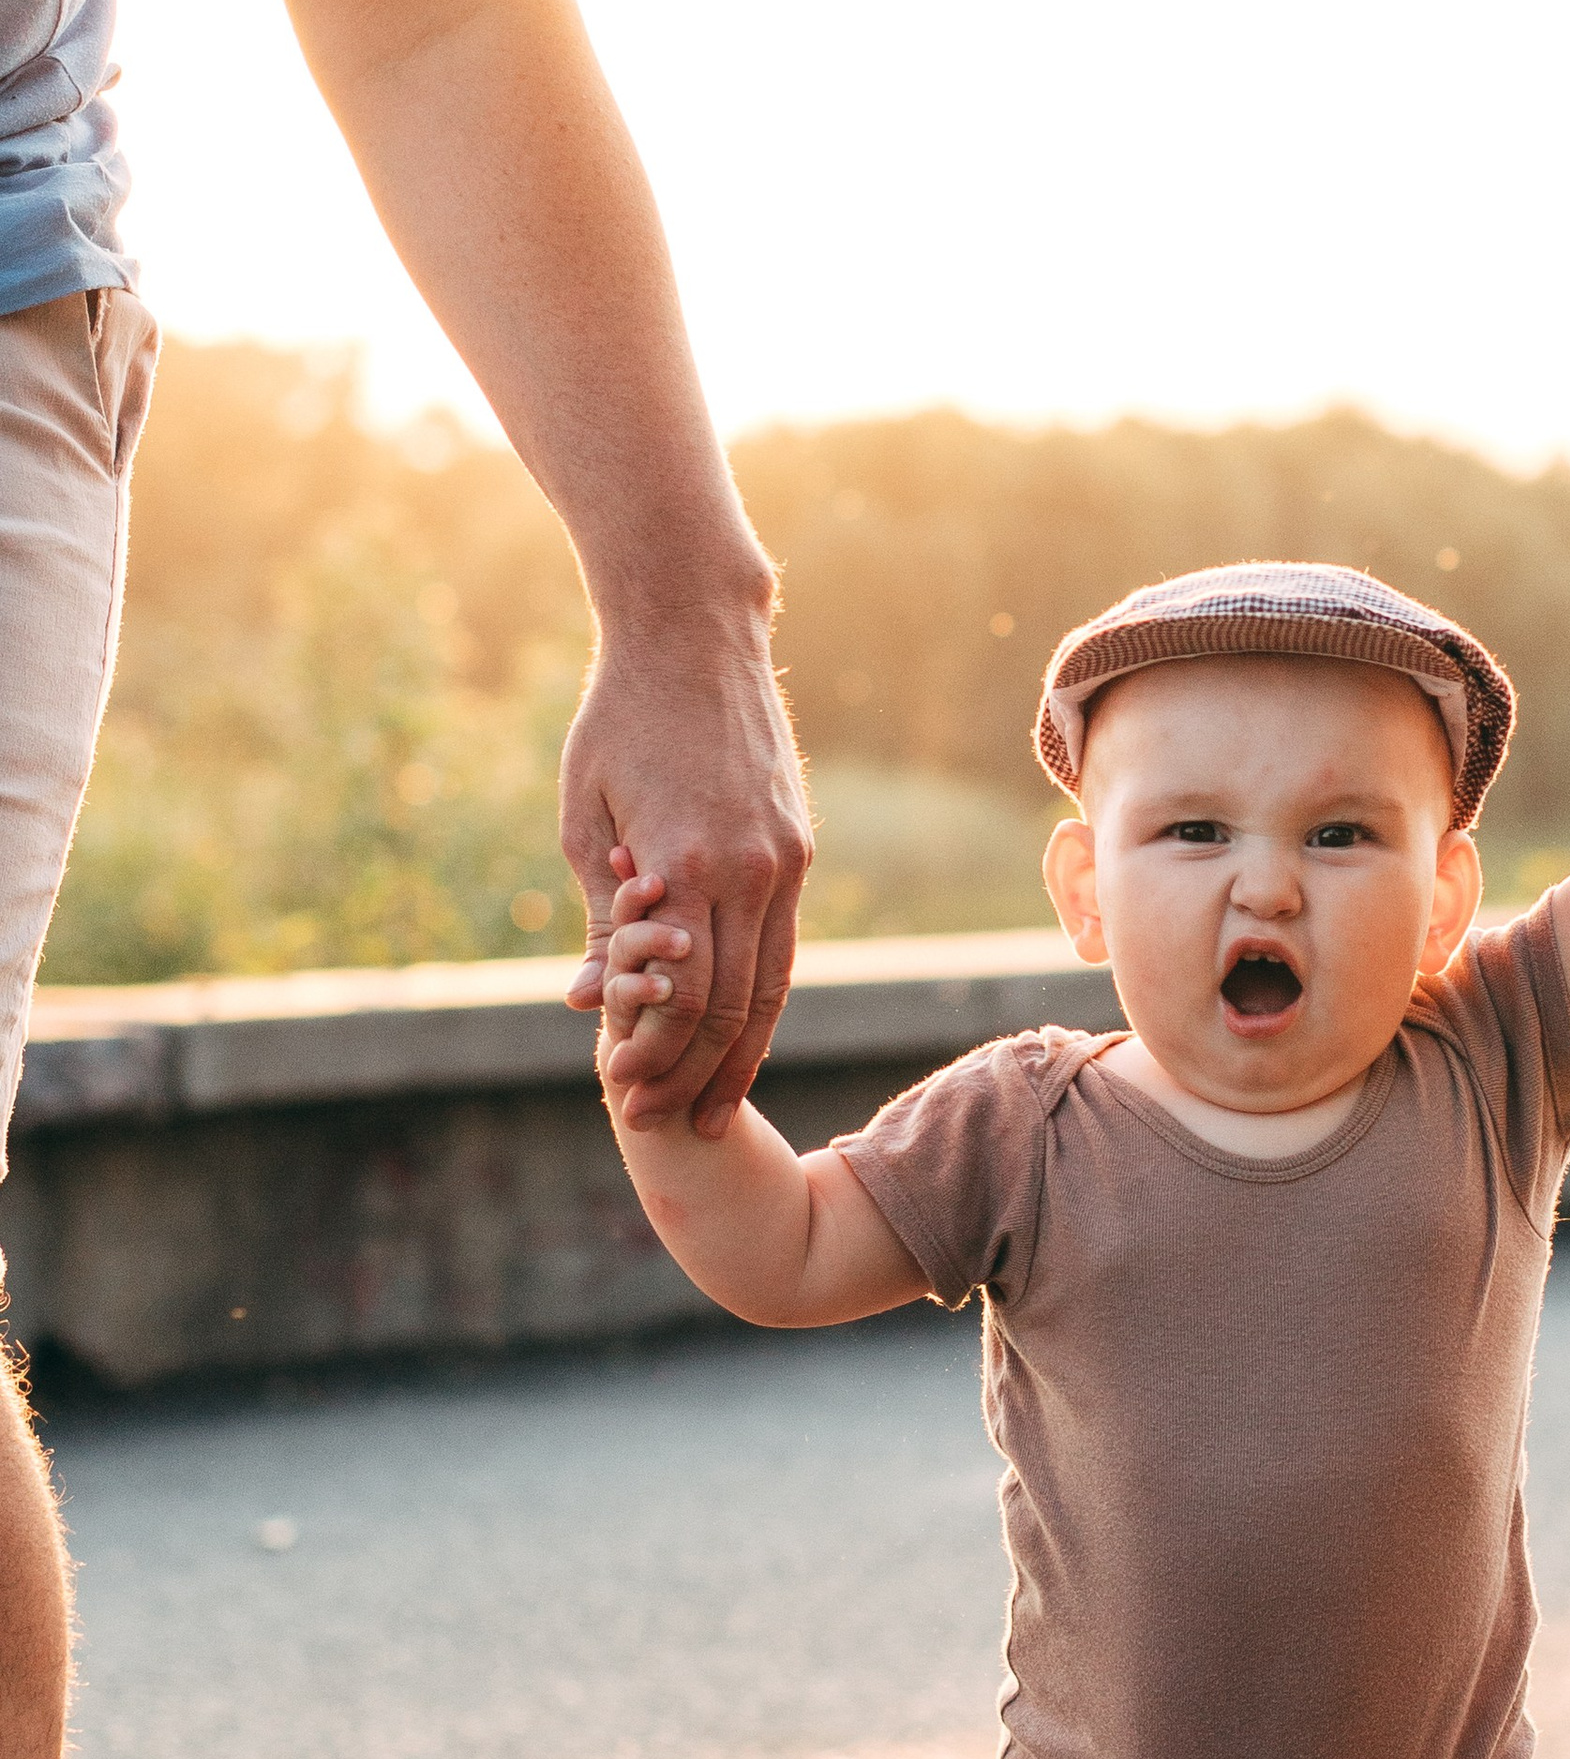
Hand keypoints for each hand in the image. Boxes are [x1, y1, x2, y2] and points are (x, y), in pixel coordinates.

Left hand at [561, 603, 812, 1136]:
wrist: (694, 633)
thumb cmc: (619, 717)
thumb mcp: (583, 817)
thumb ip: (596, 918)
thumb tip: (587, 1002)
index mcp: (688, 865)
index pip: (683, 997)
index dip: (654, 1057)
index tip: (622, 1096)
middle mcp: (751, 870)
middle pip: (736, 1007)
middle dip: (695, 1074)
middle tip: (661, 1125)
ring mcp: (784, 860)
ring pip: (774, 984)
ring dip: (740, 1054)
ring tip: (714, 1106)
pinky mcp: (797, 847)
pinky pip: (784, 942)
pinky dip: (761, 997)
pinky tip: (740, 1034)